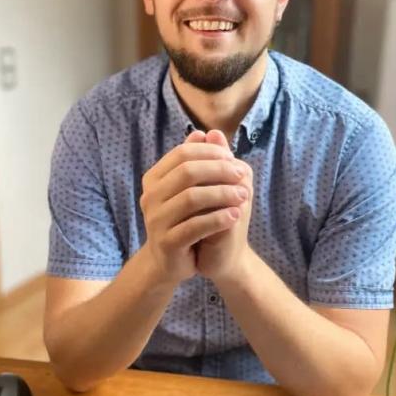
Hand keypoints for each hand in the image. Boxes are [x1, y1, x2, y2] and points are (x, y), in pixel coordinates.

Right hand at [139, 136, 248, 284]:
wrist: (170, 262)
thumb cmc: (184, 220)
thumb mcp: (191, 189)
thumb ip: (197, 162)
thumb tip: (208, 133)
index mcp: (154, 179)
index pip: (182, 154)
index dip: (210, 153)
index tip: (233, 159)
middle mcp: (150, 197)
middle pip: (187, 172)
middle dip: (219, 170)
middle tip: (242, 174)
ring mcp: (155, 220)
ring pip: (191, 198)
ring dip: (222, 193)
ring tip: (244, 195)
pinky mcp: (167, 243)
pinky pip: (195, 226)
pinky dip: (218, 218)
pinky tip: (236, 215)